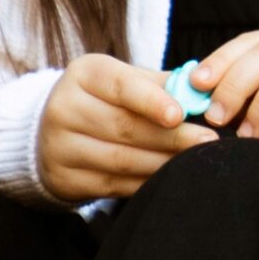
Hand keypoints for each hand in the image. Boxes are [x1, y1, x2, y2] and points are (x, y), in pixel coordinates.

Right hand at [36, 53, 207, 201]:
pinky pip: (113, 185)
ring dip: (162, 163)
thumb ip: (162, 85)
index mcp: (84, 74)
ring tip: (194, 162)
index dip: (151, 101)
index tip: (180, 114)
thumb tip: (201, 93)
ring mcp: (60, 146)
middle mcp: (65, 108)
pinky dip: (145, 183)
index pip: (120, 85)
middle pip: (124, 126)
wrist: (52, 132)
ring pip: (120, 160)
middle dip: (170, 137)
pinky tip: (170, 179)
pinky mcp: (64, 179)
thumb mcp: (125, 81)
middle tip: (206, 142)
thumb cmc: (103, 100)